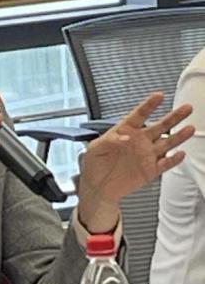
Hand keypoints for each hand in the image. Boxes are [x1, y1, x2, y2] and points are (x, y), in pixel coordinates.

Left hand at [77, 92, 194, 231]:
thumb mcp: (95, 148)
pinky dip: (173, 160)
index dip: (149, 105)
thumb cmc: (94, 164)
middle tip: (186, 108)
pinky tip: (180, 154)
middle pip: (160, 126)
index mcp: (125, 131)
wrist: (98, 187)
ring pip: (167, 143)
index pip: (139, 115)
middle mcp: (139, 141)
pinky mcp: (150, 170)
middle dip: (173, 117)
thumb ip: (109, 140)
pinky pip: (165, 163)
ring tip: (189, 128)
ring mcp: (146, 155)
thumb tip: (124, 137)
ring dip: (178, 136)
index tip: (158, 96)